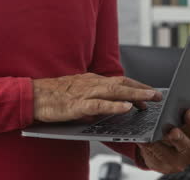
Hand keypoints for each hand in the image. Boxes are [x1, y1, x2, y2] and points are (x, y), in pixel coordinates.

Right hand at [32, 73, 161, 122]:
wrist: (31, 96)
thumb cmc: (52, 96)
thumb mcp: (76, 95)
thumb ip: (92, 99)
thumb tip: (107, 108)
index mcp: (91, 80)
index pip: (119, 81)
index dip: (136, 85)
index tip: (150, 92)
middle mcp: (91, 83)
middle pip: (121, 83)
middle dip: (142, 89)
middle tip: (158, 95)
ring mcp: (84, 93)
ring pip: (114, 92)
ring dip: (134, 94)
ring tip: (149, 99)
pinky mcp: (77, 105)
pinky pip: (99, 105)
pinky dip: (114, 105)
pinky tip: (126, 107)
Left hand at [137, 109, 189, 173]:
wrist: (167, 151)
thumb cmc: (182, 134)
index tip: (188, 112)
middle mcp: (188, 154)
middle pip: (185, 145)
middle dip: (179, 138)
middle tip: (173, 131)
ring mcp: (174, 161)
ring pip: (165, 151)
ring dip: (158, 142)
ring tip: (152, 134)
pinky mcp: (159, 165)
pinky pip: (151, 155)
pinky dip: (147, 147)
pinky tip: (143, 139)